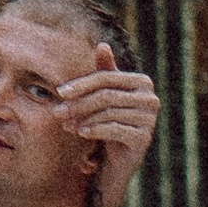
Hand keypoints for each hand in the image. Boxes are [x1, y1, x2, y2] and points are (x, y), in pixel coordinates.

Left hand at [59, 62, 157, 206]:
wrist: (116, 162)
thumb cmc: (109, 123)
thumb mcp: (104, 97)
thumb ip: (104, 72)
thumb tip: (102, 44)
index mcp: (142, 82)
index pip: (107, 77)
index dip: (82, 83)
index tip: (59, 92)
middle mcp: (150, 98)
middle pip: (106, 95)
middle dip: (79, 103)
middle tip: (57, 111)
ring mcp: (150, 119)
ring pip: (108, 112)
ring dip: (83, 118)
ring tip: (66, 125)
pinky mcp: (144, 139)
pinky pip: (115, 129)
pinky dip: (95, 130)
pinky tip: (80, 133)